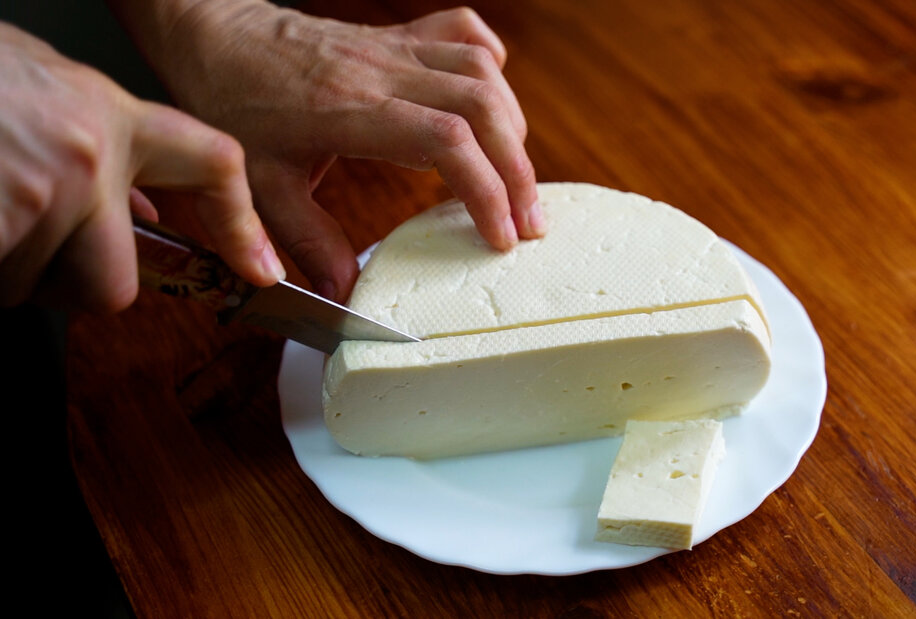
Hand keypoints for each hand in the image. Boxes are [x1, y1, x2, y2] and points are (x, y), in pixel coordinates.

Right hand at [0, 22, 283, 312]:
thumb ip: (99, 143)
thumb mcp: (47, 87)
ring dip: (4, 267)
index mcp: (110, 115)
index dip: (241, 224)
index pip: (213, 165)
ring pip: (34, 289)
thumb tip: (140, 208)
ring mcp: (40, 192)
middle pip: (116, 286)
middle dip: (70, 288)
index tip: (257, 268)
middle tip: (31, 255)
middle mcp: (89, 157)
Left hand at [119, 2, 543, 301]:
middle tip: (530, 220)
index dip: (485, 189)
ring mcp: (394, 48)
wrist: (213, 36)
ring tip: (516, 175)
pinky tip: (494, 96)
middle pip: (481, 106)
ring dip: (511, 125)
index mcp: (351, 110)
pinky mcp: (398, 35)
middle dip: (518, 169)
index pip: (445, 141)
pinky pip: (462, 31)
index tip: (501, 235)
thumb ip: (306, 239)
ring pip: (481, 70)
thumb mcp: (260, 184)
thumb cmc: (233, 103)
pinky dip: (491, 63)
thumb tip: (344, 293)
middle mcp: (383, 72)